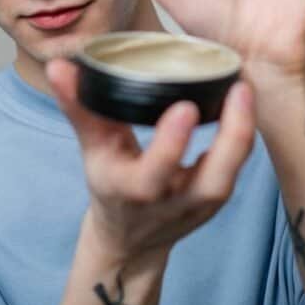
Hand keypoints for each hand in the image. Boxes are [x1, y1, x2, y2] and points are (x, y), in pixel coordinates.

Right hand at [46, 58, 255, 262]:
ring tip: (245, 89)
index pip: (154, 174)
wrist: (131, 238)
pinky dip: (243, 137)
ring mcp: (199, 205)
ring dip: (243, 134)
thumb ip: (79, 106)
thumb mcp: (91, 149)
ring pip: (232, 176)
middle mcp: (171, 203)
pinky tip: (245, 102)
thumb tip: (59, 66)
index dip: (170, 144)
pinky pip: (238, 168)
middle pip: (212, 181)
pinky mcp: (217, 200)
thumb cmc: (111, 183)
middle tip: (239, 90)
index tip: (184, 106)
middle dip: (230, 139)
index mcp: (133, 190)